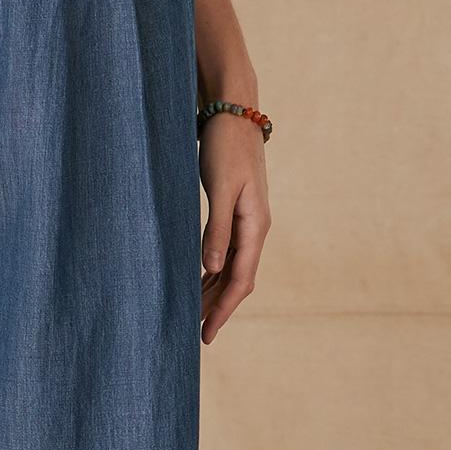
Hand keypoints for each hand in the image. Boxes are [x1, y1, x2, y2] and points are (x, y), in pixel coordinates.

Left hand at [197, 115, 269, 343]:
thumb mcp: (220, 189)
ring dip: (216, 293)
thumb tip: (212, 268)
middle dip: (219, 308)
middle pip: (239, 280)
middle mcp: (256, 228)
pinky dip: (214, 273)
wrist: (234, 114)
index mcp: (255, 226)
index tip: (205, 334)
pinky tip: (199, 283)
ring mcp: (248, 222)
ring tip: (194, 315)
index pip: (241, 280)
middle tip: (197, 334)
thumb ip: (217, 229)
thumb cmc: (225, 148)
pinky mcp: (237, 214)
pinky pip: (228, 254)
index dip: (223, 310)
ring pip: (233, 269)